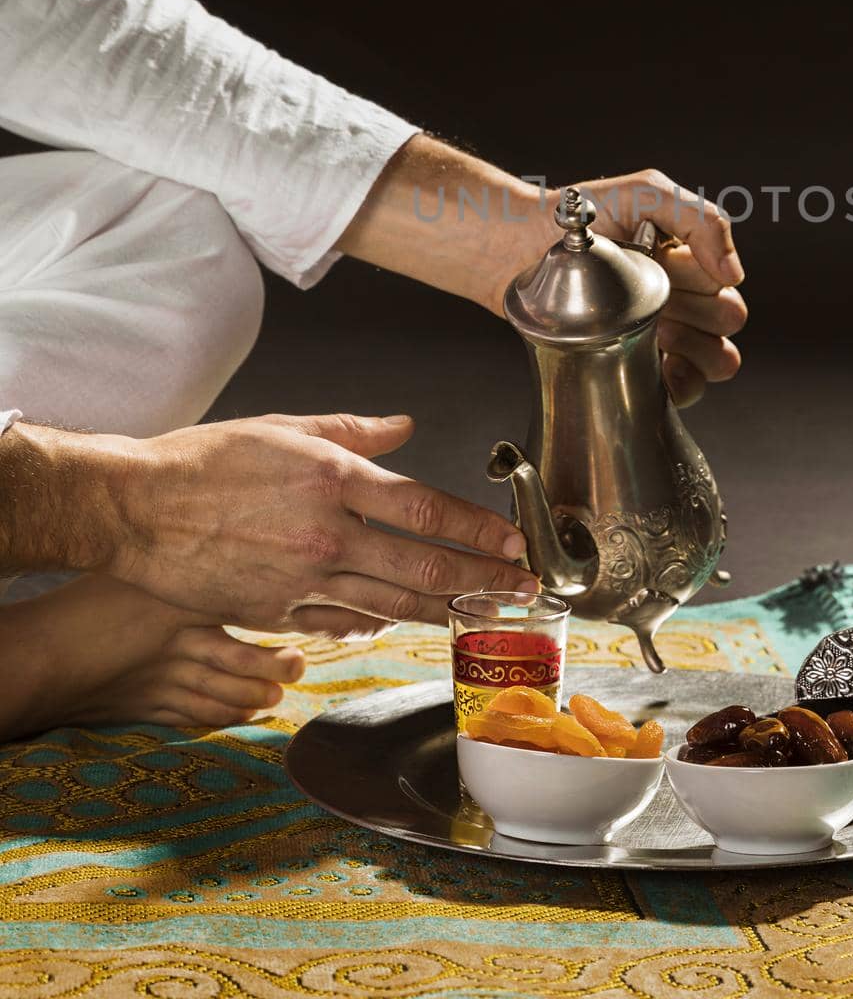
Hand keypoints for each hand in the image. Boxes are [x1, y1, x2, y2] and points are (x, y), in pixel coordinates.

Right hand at [93, 412, 532, 635]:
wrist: (133, 508)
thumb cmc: (204, 461)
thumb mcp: (284, 427)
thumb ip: (353, 431)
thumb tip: (406, 427)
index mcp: (332, 479)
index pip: (426, 507)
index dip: (477, 528)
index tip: (511, 541)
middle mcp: (325, 534)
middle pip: (423, 567)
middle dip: (482, 580)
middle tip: (522, 587)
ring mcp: (300, 580)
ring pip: (391, 603)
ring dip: (444, 609)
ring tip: (483, 611)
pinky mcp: (275, 612)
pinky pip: (342, 622)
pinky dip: (379, 621)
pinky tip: (405, 619)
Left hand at [550, 170, 747, 406]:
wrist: (516, 249)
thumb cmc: (579, 217)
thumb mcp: (646, 195)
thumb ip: (702, 219)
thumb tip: (734, 275)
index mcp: (687, 263)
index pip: (727, 286)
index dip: (704, 284)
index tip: (668, 273)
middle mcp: (681, 299)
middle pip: (728, 322)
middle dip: (700, 315)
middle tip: (659, 306)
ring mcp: (662, 335)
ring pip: (718, 360)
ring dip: (696, 350)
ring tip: (655, 334)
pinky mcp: (637, 367)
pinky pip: (685, 391)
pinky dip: (682, 385)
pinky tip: (656, 370)